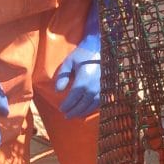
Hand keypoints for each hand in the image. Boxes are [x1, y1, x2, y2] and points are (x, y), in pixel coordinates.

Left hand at [55, 0, 100, 117]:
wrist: (100, 48)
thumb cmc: (83, 54)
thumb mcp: (69, 62)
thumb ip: (62, 76)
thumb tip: (58, 90)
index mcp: (83, 82)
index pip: (73, 99)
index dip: (66, 105)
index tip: (61, 109)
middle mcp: (93, 88)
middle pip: (82, 105)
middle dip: (73, 111)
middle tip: (67, 115)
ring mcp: (101, 89)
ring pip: (91, 106)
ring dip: (82, 112)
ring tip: (75, 115)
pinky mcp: (106, 88)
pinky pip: (99, 102)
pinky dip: (92, 108)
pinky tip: (87, 109)